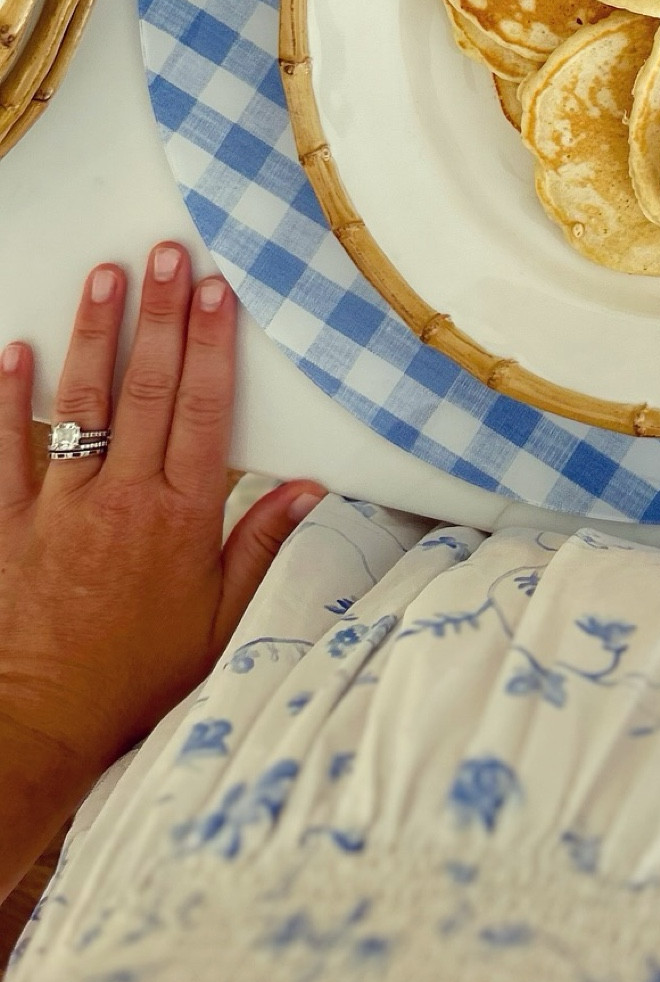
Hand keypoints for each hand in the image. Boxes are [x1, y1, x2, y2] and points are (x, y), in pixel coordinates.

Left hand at [0, 243, 321, 898]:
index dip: (214, 345)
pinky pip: (4, 448)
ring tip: (104, 275)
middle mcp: (123, 500)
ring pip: (80, 402)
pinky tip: (14, 349)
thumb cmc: (135, 680)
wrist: (40, 728)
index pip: (206, 411)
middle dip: (161, 316)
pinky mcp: (7, 523)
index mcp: (182, 518)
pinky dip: (8, 397)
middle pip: (150, 389)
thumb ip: (259, 546)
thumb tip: (307, 488)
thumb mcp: (219, 621)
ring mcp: (61, 507)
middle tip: (167, 254)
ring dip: (94, 334)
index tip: (218, 290)